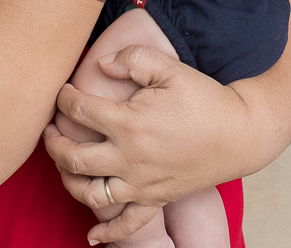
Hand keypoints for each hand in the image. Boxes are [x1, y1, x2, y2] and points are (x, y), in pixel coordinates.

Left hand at [43, 45, 249, 245]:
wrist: (241, 133)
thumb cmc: (205, 98)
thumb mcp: (169, 68)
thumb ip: (132, 59)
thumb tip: (100, 64)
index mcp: (129, 124)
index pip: (79, 111)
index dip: (64, 98)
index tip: (63, 91)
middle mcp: (130, 158)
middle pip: (72, 157)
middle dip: (53, 142)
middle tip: (49, 129)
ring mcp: (141, 183)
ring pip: (90, 193)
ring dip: (68, 181)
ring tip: (63, 164)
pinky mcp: (156, 198)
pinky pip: (128, 224)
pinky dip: (108, 233)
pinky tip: (92, 236)